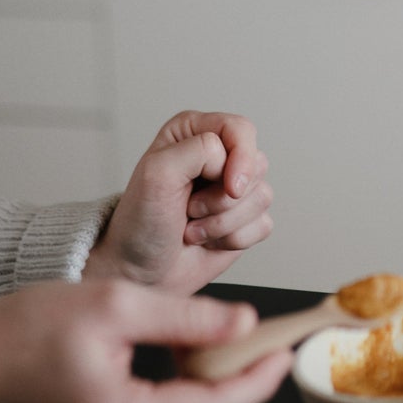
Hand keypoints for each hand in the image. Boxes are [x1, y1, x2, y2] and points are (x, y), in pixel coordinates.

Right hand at [0, 278, 290, 402]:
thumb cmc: (27, 330)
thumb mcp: (117, 304)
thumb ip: (189, 319)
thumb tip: (248, 326)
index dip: (259, 379)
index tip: (286, 350)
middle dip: (235, 388)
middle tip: (238, 340)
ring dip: (209, 398)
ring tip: (190, 348)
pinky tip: (169, 365)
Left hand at [85, 111, 273, 293]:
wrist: (138, 272)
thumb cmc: (140, 224)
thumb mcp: (157, 173)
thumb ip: (199, 150)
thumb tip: (232, 164)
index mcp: (194, 133)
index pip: (241, 130)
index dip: (241, 158)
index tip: (227, 186)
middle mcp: (217, 156)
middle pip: (257, 165)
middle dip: (224, 197)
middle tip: (190, 208)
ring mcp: (232, 188)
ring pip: (262, 197)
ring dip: (224, 222)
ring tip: (193, 226)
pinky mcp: (245, 219)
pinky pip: (263, 224)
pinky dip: (234, 239)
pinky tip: (208, 240)